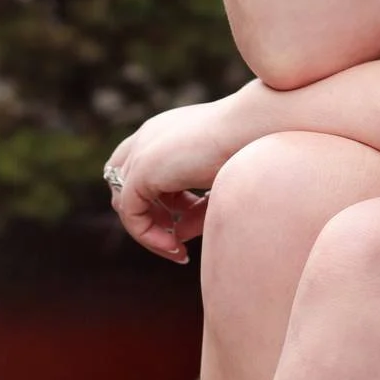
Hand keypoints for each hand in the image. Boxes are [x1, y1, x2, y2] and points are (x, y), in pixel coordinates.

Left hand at [103, 84, 269, 260]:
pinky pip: (131, 214)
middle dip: (149, 215)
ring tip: (178, 249)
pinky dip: (149, 236)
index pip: (139, 167)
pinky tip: (176, 248)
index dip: (156, 197)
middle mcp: (147, 137)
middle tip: (176, 238)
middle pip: (124, 185)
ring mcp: (141, 152)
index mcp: (165, 130)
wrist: (255, 129)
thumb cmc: (249, 147)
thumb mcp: (218, 182)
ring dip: (149, 231)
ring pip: (125, 203)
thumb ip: (194, 209)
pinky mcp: (141, 171)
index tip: (186, 215)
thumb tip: (176, 234)